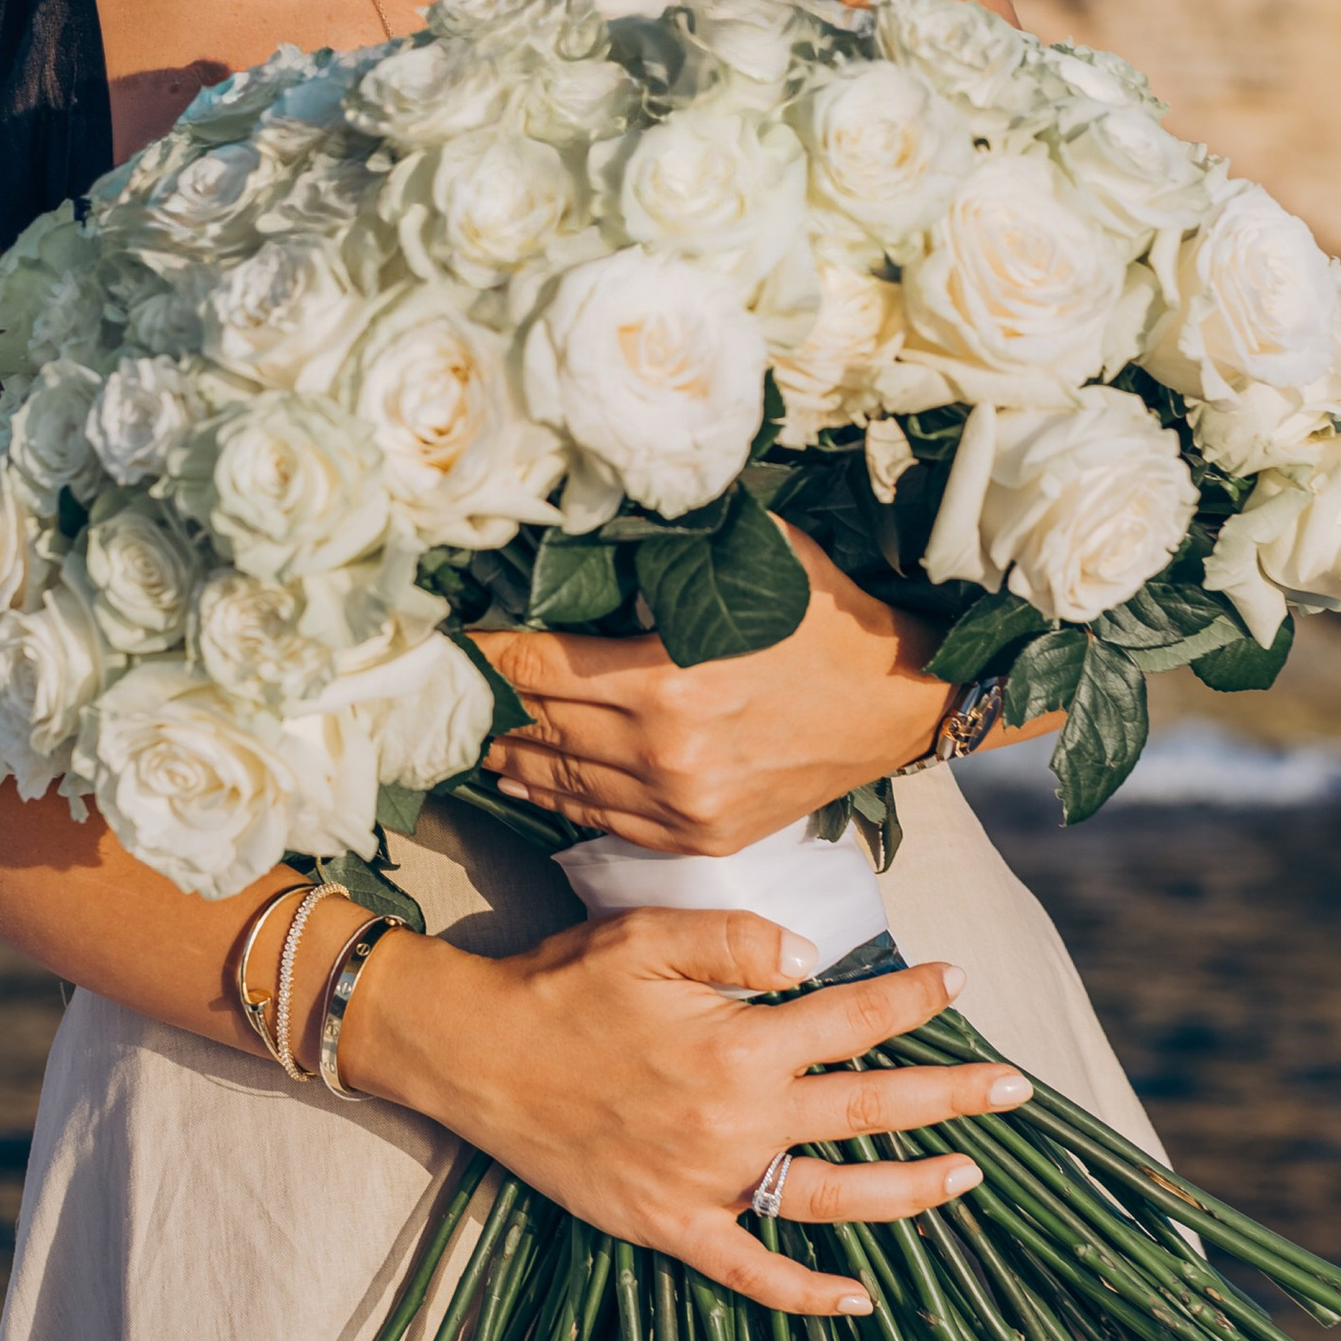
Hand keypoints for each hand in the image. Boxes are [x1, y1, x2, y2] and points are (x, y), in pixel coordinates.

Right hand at [337, 905, 1033, 1314]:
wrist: (477, 1056)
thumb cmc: (564, 986)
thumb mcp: (647, 936)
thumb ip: (738, 940)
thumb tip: (818, 956)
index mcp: (738, 1044)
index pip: (852, 1018)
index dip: (911, 998)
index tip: (956, 982)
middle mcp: (737, 1121)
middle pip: (869, 1108)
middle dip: (952, 1098)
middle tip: (1017, 1089)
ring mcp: (708, 1183)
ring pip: (833, 1197)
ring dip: (909, 1189)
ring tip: (969, 1177)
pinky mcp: (672, 1227)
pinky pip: (752, 1271)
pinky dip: (806, 1295)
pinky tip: (860, 1300)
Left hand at [472, 523, 944, 852]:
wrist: (896, 704)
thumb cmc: (824, 618)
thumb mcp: (757, 558)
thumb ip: (679, 538)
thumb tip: (608, 505)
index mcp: (670, 679)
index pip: (541, 664)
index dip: (487, 653)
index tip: (448, 641)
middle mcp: (667, 751)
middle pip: (543, 723)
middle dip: (489, 701)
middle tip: (444, 686)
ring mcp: (682, 804)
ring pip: (563, 778)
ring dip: (511, 753)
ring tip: (473, 731)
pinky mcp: (700, 835)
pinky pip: (605, 818)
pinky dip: (556, 797)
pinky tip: (525, 777)